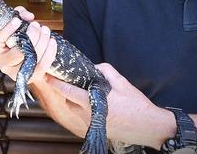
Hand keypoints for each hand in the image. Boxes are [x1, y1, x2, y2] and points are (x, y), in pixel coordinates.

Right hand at [0, 6, 56, 82]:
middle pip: (19, 51)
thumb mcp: (14, 24)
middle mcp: (4, 63)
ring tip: (45, 30)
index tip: (17, 20)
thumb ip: (20, 15)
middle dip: (32, 36)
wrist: (23, 58)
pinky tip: (52, 41)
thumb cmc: (16, 38)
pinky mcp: (31, 77)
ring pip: (32, 59)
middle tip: (36, 25)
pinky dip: (50, 52)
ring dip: (42, 42)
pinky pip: (43, 66)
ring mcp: (17, 73)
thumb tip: (29, 16)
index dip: (8, 29)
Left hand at [44, 63, 174, 147]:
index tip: (48, 76)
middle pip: (68, 101)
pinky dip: (82, 108)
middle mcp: (88, 115)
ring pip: (74, 110)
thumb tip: (93, 67)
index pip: (68, 91)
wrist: (149, 127)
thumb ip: (105, 71)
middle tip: (64, 79)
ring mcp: (91, 124)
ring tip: (79, 90)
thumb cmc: (136, 105)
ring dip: (73, 100)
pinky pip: (82, 117)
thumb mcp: (122, 82)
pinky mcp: (96, 129)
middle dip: (65, 91)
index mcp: (92, 102)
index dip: (56, 83)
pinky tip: (89, 102)